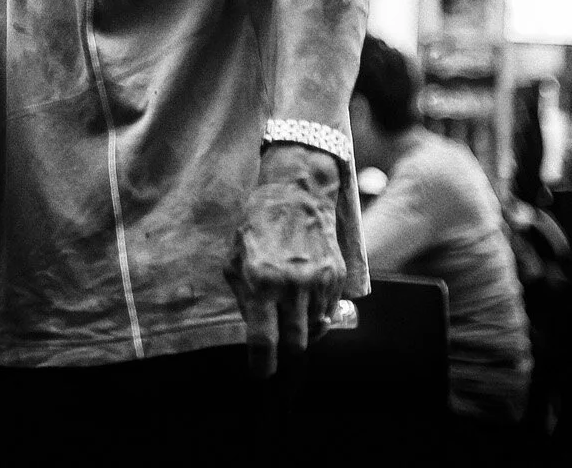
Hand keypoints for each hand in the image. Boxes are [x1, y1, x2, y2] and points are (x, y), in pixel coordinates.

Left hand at [225, 144, 345, 377]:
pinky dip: (316, 314)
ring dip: (301, 333)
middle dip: (285, 358)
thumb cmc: (257, 227)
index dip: (262, 366)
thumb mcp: (235, 260)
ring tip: (288, 316)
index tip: (261, 375)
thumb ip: (244, 298)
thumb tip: (256, 333)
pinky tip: (303, 298)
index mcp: (261, 282)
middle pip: (295, 345)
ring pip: (314, 331)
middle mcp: (292, 286)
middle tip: (277, 359)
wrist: (296, 196)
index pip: (264, 340)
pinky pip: (327, 311)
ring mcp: (318, 282)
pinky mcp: (336, 278)